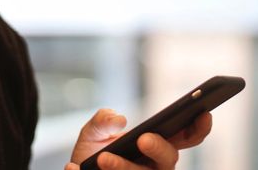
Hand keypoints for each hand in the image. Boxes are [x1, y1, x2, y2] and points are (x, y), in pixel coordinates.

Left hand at [64, 108, 211, 169]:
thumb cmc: (91, 155)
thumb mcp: (93, 132)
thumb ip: (102, 119)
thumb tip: (119, 120)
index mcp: (154, 147)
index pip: (183, 138)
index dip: (197, 128)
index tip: (203, 114)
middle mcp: (153, 168)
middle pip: (169, 161)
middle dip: (159, 148)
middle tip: (142, 138)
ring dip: (124, 168)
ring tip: (103, 158)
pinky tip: (74, 168)